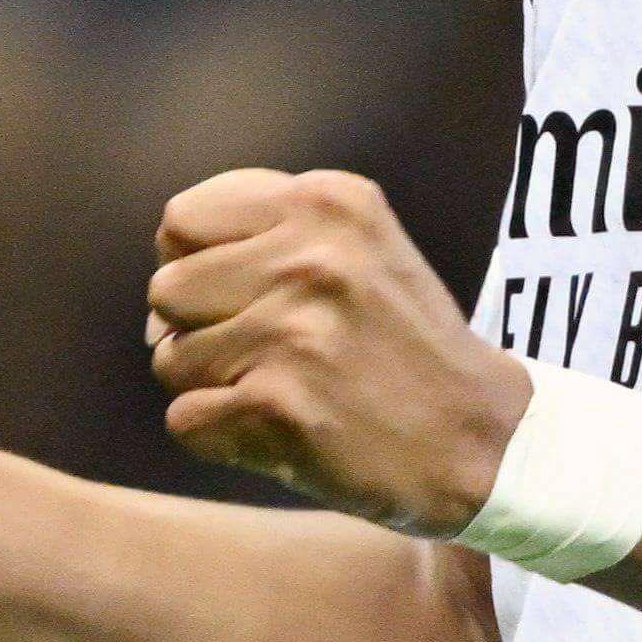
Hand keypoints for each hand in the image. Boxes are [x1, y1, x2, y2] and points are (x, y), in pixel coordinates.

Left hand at [145, 170, 530, 534]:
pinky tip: (282, 431)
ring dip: (213, 386)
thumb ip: (266, 238)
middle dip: (200, 328)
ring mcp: (291, 332)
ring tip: (283, 390)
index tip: (242, 297)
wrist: (482, 438)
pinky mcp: (277, 406)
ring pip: (170, 358)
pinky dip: (222, 436)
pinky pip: (185, 420)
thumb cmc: (406, 345)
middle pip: (165, 290)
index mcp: (327, 203)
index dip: (196, 265)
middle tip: (268, 354)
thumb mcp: (359, 248)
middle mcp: (309, 257)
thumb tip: (160, 293)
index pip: (181, 221)